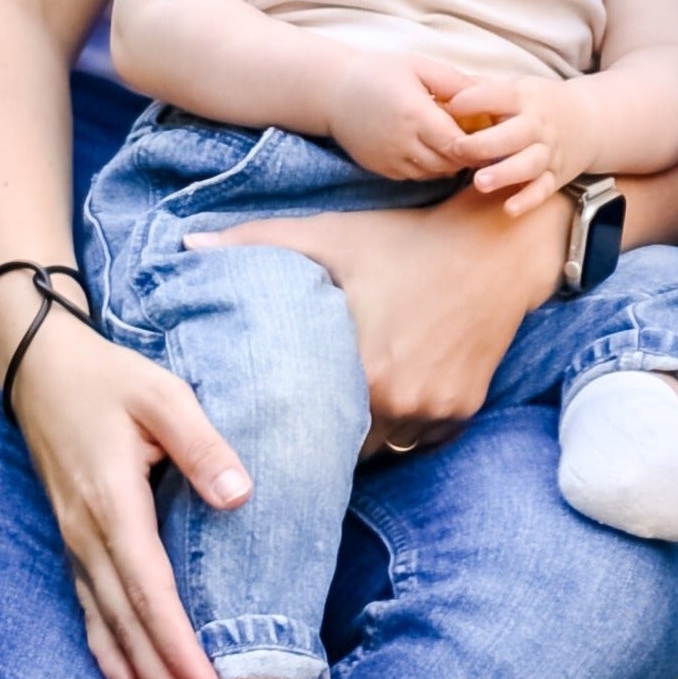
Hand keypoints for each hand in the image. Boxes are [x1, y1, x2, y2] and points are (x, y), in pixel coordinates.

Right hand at [0, 296, 244, 678]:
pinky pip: (91, 611)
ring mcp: (76, 542)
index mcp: (114, 504)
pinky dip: (108, 655)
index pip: (152, 593)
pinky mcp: (74, 540)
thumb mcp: (161, 393)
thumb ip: (201, 444)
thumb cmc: (108, 376)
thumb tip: (240, 496)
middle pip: (131, 628)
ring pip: (111, 629)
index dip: (181, 649)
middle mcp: (89, 536)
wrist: (37, 364)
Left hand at [223, 178, 570, 450]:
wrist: (492, 246)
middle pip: (348, 444)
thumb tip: (184, 245)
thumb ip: (255, 242)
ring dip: (369, 431)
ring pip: (387, 444)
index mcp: (362, 369)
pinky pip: (423, 436)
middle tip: (303, 424)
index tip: (271, 425)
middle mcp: (402, 401)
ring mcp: (436, 410)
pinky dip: (408, 422)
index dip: (290, 427)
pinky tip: (396, 393)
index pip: (310, 426)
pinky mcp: (463, 410)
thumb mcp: (330, 234)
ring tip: (346, 411)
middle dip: (327, 434)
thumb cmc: (403, 238)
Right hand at [323, 48, 481, 183]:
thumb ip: (453, 81)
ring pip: (434, 173)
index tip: (492, 136)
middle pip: (448, 162)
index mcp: (414, 113)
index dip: (477, 145)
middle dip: (468, 156)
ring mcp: (390, 159)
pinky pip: (415, 175)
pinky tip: (434, 150)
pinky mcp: (382, 169)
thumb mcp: (417, 66)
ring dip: (450, 163)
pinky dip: (430, 168)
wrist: (332, 93)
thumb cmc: (378, 73)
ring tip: (460, 146)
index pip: (457, 143)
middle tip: (483, 144)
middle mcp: (402, 141)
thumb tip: (487, 93)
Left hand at [443, 66, 594, 216]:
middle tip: (458, 150)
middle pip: (513, 134)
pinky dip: (528, 200)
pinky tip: (509, 208)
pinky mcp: (556, 175)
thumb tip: (442, 88)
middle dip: (485, 144)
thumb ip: (483, 89)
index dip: (474, 100)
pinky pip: (543, 190)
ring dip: (504, 174)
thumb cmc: (541, 103)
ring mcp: (549, 152)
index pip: (499, 96)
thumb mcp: (518, 87)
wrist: (590, 120)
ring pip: (528, 164)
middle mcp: (538, 125)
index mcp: (525, 99)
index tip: (451, 106)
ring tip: (479, 182)